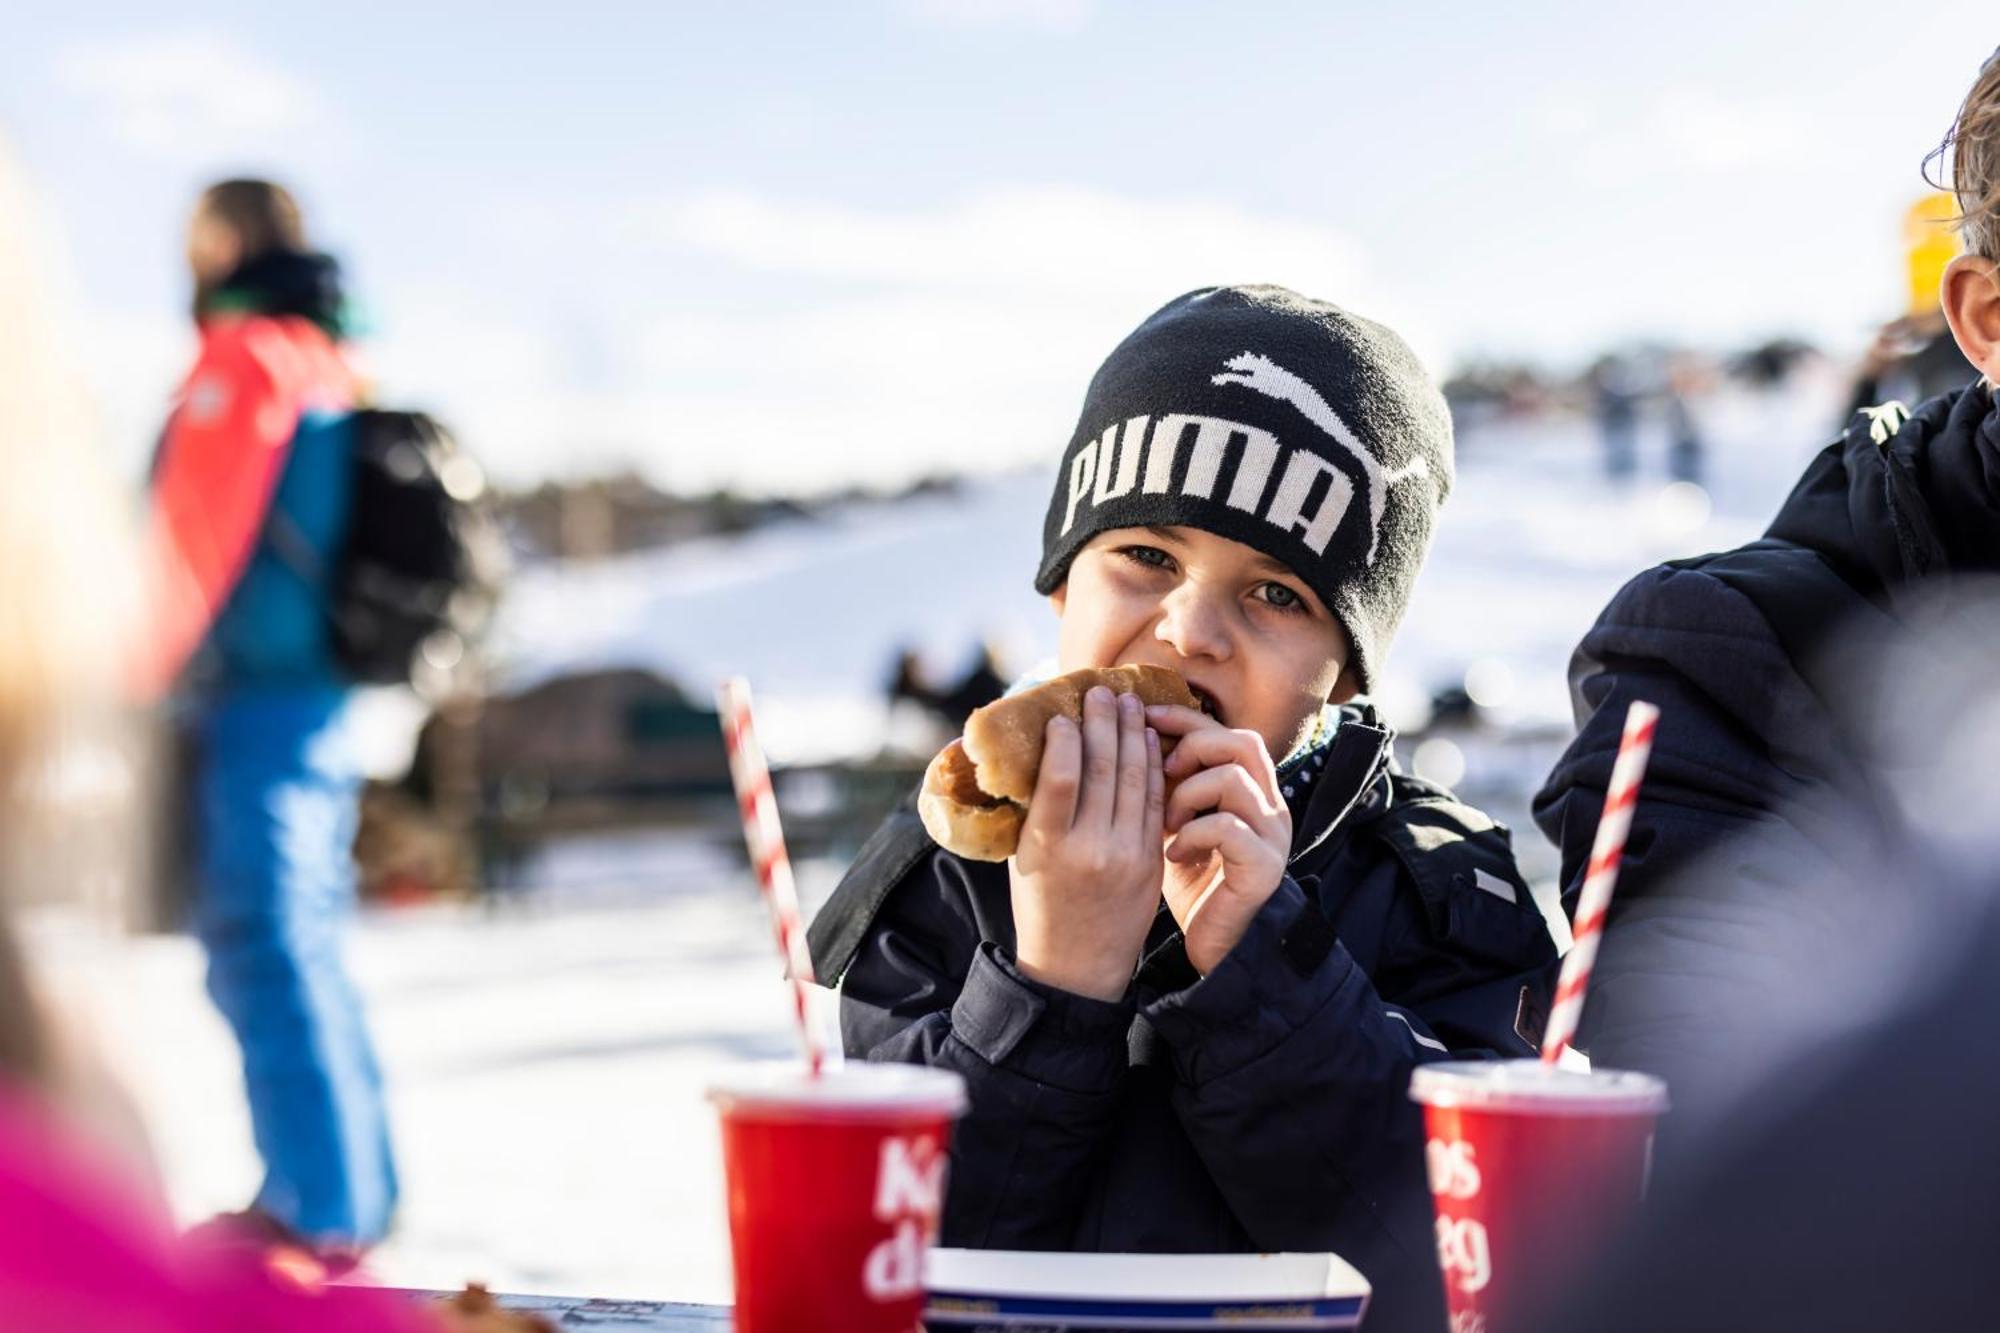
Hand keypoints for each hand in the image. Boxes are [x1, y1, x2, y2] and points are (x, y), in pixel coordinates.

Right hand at [1009, 687, 1166, 1000]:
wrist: (1076, 968)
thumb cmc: (1038, 905)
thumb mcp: (1020, 858)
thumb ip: (1030, 807)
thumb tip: (1018, 751)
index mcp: (1047, 847)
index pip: (1060, 778)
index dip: (1064, 740)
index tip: (1062, 714)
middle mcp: (1089, 849)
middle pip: (1101, 770)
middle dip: (1102, 723)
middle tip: (1101, 691)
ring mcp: (1125, 855)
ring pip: (1133, 780)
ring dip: (1131, 735)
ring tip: (1127, 704)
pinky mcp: (1150, 861)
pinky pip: (1154, 802)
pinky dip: (1152, 766)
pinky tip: (1148, 740)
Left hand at [1145, 704, 1290, 975]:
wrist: (1215, 944)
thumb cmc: (1190, 880)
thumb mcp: (1174, 822)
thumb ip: (1168, 784)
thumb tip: (1127, 735)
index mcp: (1253, 790)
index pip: (1227, 732)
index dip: (1186, 719)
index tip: (1144, 717)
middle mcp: (1271, 806)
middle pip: (1242, 743)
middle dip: (1193, 748)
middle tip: (1161, 772)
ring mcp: (1272, 836)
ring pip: (1233, 779)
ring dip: (1188, 793)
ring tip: (1167, 822)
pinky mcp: (1265, 866)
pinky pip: (1228, 826)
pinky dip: (1192, 833)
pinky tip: (1173, 854)